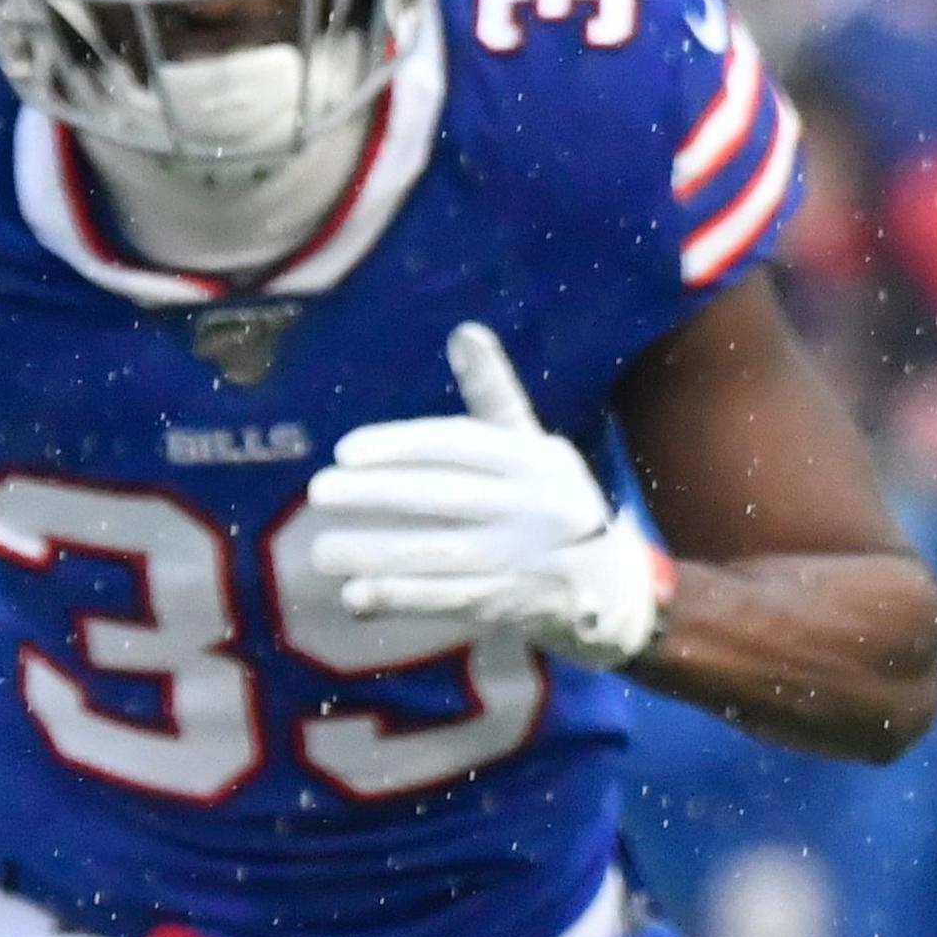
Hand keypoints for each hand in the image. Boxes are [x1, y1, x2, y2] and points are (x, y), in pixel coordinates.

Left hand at [307, 323, 665, 667]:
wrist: (617, 594)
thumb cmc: (558, 507)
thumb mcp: (536, 449)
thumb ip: (495, 396)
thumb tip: (462, 330)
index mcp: (539, 459)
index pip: (459, 445)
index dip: (399, 445)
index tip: (346, 450)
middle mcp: (539, 506)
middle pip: (443, 497)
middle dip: (374, 494)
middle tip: (318, 492)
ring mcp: (530, 560)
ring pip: (438, 553)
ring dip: (374, 553)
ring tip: (322, 551)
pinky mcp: (518, 605)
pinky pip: (448, 601)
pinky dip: (400, 599)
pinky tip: (356, 597)